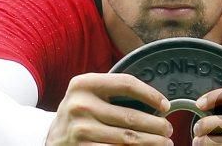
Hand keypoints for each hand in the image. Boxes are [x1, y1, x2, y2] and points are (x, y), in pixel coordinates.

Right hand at [46, 72, 173, 144]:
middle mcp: (80, 105)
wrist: (52, 138)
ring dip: (151, 142)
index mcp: (84, 83)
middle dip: (155, 125)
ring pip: (127, 139)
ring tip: (164, 143)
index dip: (150, 94)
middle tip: (169, 129)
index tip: (165, 105)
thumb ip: (111, 90)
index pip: (126, 83)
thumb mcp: (87, 93)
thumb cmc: (80, 112)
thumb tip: (154, 100)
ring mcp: (79, 130)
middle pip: (129, 116)